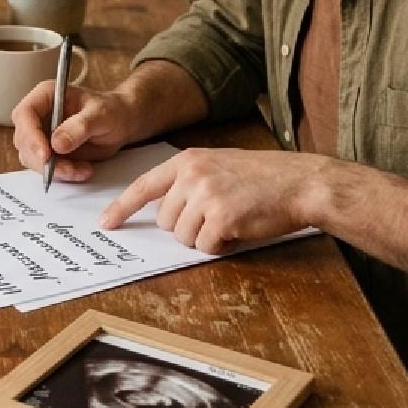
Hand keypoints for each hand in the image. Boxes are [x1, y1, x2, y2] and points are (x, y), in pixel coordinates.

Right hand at [10, 83, 137, 182]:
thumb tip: (57, 144)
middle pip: (23, 140)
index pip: (25, 114)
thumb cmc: (111, 110)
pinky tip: (83, 170)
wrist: (120, 123)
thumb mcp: (101, 114)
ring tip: (82, 169)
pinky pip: (45, 168)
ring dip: (55, 169)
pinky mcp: (48, 152)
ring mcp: (41, 134)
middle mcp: (38, 114)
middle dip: (43, 159)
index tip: (46, 155)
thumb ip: (80, 127)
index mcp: (46, 95)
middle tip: (67, 169)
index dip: (31, 135)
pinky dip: (63, 174)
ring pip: (32, 158)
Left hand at [98, 149, 328, 253]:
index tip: (106, 223)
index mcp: (187, 161)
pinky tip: (240, 230)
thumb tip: (166, 210)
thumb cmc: (265, 177)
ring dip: (205, 238)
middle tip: (217, 217)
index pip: (143, 186)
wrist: (301, 182)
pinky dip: (222, 246)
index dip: (122, 207)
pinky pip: (206, 246)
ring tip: (231, 220)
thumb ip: (190, 181)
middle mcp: (191, 176)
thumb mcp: (219, 164)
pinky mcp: (221, 217)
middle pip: (165, 221)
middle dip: (186, 228)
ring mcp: (205, 196)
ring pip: (183, 237)